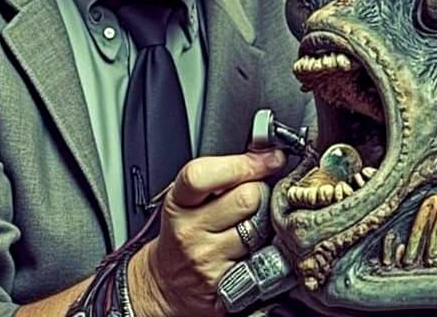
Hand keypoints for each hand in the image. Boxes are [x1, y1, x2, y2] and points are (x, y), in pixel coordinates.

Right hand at [128, 150, 285, 316]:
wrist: (166, 282)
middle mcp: (189, 232)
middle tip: (252, 197)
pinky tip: (250, 248)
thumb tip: (266, 154)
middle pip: (247, 198)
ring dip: (263, 222)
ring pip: (260, 226)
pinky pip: (264, 256)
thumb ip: (222, 174)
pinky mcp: (226, 283)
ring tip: (247, 224)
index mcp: (178, 203)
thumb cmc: (184, 233)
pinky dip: (264, 249)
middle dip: (259, 192)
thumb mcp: (189, 199)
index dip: (243, 163)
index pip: (203, 176)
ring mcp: (208, 259)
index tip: (270, 157)